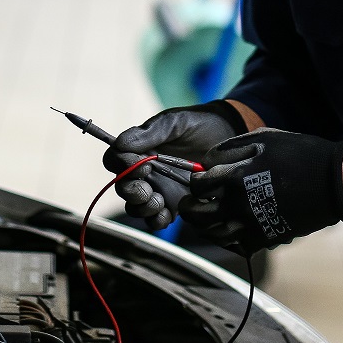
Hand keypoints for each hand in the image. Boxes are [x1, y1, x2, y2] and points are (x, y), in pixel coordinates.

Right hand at [103, 101, 246, 229]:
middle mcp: (145, 171)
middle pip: (122, 188)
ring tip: (160, 200)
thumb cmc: (199, 125)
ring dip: (143, 207)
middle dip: (131, 192)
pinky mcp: (175, 204)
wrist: (229, 136)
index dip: (121, 166)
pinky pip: (156, 219)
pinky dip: (157, 220)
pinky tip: (169, 212)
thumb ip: (149, 132)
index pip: (114, 161)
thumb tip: (120, 143)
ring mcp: (159, 188)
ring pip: (136, 207)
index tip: (143, 164)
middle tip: (148, 188)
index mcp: (139, 150)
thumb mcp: (174, 122)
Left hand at [179, 129, 342, 253]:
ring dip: (204, 226)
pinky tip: (228, 228)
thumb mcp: (263, 138)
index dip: (194, 182)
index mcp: (235, 176)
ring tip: (204, 218)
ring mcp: (251, 224)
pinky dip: (227, 238)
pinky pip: (236, 244)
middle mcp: (238, 204)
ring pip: (213, 233)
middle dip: (189, 207)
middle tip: (190, 203)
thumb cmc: (299, 154)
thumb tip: (208, 159)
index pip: (198, 184)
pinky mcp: (265, 237)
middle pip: (198, 213)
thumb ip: (231, 148)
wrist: (333, 182)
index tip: (199, 180)